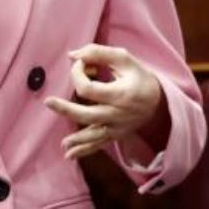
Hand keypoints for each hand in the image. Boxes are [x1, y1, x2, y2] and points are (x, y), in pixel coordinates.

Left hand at [44, 44, 165, 159]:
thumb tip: (72, 55)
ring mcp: (118, 127)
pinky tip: (70, 155)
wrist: (159, 101)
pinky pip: (99, 145)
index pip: (89, 88)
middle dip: (66, 109)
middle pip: (87, 115)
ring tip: (62, 143)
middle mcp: (118, 113)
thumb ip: (98, 53)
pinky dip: (85, 151)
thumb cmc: (139, 76)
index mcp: (120, 93)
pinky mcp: (117, 134)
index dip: (78, 74)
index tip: (80, 63)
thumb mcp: (124, 58)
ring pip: (93, 135)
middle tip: (48, 102)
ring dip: (76, 139)